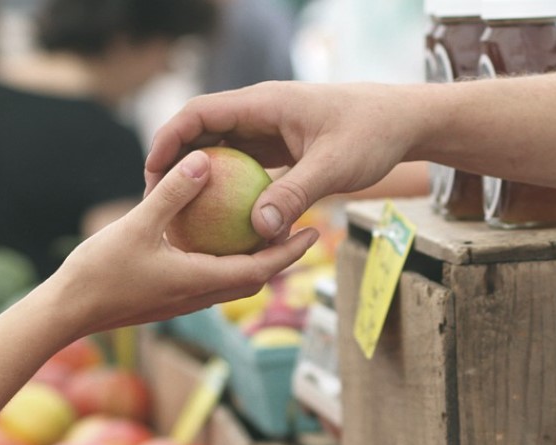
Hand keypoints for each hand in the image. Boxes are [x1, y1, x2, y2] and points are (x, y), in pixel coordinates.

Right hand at [52, 149, 319, 337]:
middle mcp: (198, 296)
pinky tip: (215, 237)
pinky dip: (224, 260)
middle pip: (254, 278)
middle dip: (281, 256)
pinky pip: (208, 278)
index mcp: (200, 282)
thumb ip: (172, 194)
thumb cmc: (99, 272)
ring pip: (231, 281)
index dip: (290, 252)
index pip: (261, 269)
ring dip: (254, 260)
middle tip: (301, 228)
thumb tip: (204, 160)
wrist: (66, 312)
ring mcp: (183, 300)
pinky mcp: (167, 298)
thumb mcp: (137, 225)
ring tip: (266, 231)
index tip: (314, 232)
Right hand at [145, 81, 419, 241]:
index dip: (169, 140)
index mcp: (264, 104)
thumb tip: (259, 230)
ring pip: (221, 150)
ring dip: (200, 177)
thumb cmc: (372, 135)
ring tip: (180, 214)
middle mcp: (261, 113)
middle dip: (176, 163)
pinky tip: (222, 221)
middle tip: (156, 201)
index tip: (152, 173)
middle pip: (202, 132)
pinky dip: (229, 188)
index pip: (200, 113)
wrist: (403, 122)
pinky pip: (244, 166)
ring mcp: (270, 130)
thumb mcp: (334, 167)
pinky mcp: (281, 147)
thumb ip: (295, 195)